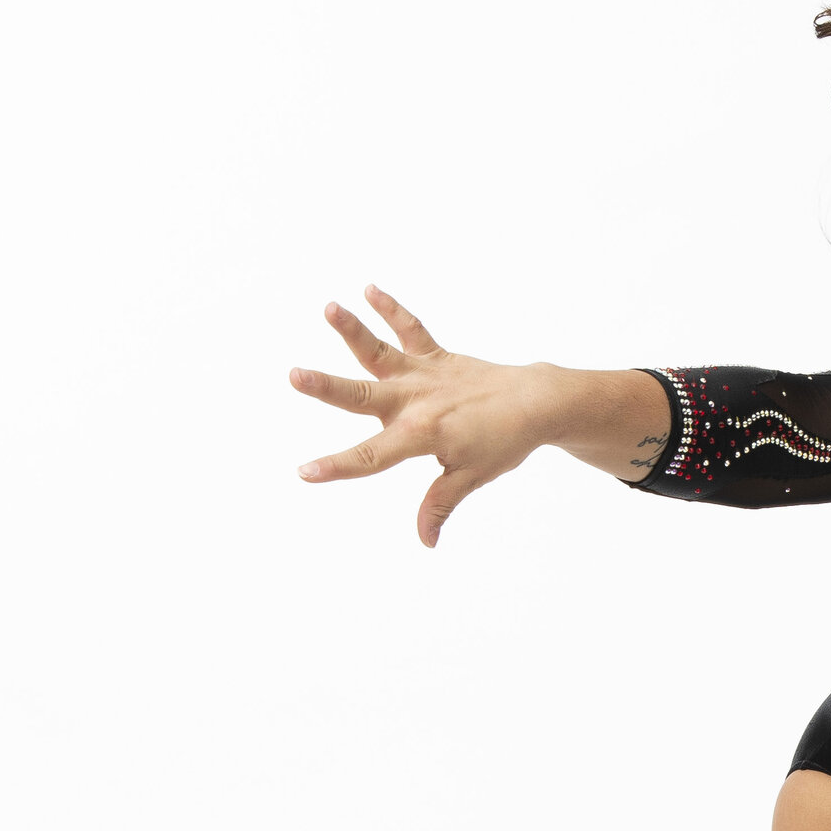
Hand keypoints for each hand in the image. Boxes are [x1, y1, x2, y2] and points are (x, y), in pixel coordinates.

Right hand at [290, 286, 571, 547]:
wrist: (536, 404)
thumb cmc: (504, 442)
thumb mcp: (471, 477)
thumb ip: (440, 505)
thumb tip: (426, 541)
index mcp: (420, 434)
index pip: (371, 456)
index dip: (337, 467)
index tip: (305, 472)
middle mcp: (415, 401)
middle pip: (362, 396)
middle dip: (326, 388)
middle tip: (295, 375)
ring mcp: (424, 375)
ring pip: (380, 352)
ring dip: (354, 330)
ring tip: (331, 307)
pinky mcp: (436, 356)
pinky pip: (411, 329)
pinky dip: (392, 309)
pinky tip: (369, 289)